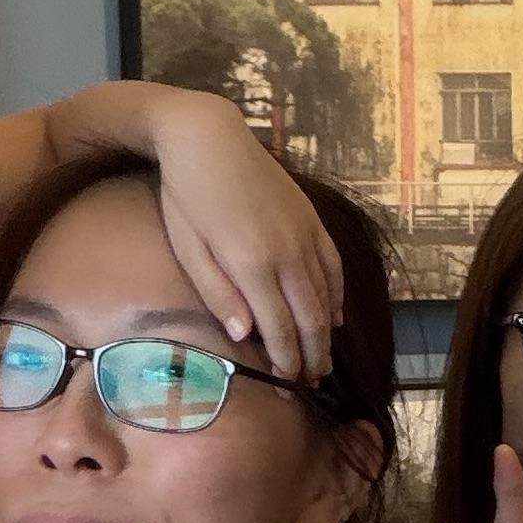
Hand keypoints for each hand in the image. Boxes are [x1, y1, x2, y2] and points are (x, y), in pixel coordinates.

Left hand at [137, 82, 343, 376]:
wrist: (207, 136)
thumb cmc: (185, 195)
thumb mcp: (189, 247)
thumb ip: (217, 292)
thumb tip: (244, 335)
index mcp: (253, 265)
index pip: (279, 329)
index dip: (285, 363)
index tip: (284, 386)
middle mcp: (288, 253)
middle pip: (310, 319)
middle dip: (312, 356)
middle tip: (309, 384)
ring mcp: (304, 235)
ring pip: (326, 296)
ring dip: (326, 334)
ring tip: (322, 360)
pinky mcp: (311, 219)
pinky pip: (334, 266)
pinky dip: (336, 296)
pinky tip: (333, 316)